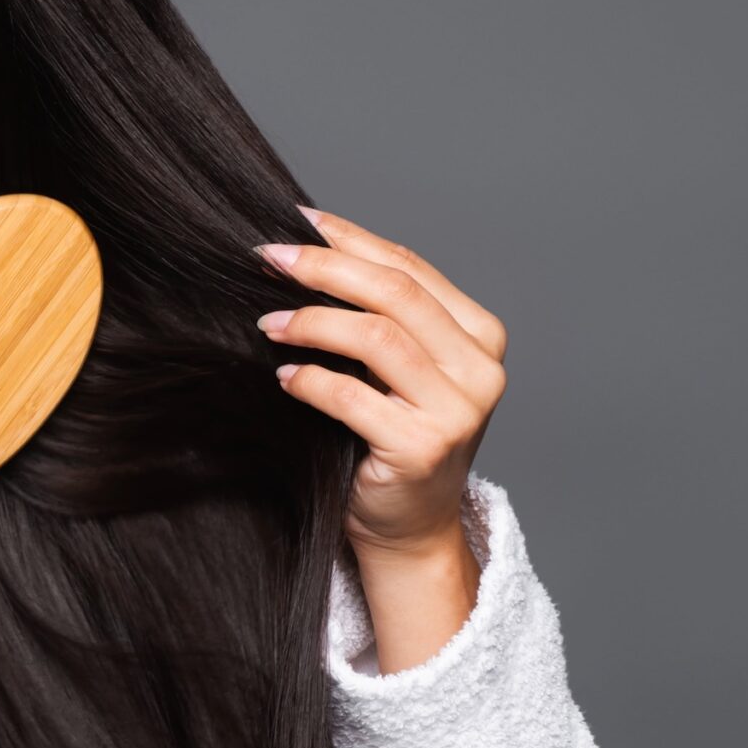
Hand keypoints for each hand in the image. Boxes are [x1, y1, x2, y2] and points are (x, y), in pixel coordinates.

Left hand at [254, 205, 507, 562]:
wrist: (409, 527)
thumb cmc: (392, 439)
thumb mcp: (396, 368)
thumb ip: (376, 316)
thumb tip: (306, 248)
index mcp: (479, 333)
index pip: (409, 267)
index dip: (349, 239)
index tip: (296, 221)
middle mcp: (479, 367)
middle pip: (395, 292)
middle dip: (325, 267)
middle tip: (268, 257)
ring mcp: (458, 409)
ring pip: (377, 337)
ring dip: (312, 322)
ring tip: (268, 323)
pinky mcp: (423, 447)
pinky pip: (353, 397)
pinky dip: (311, 380)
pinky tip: (284, 376)